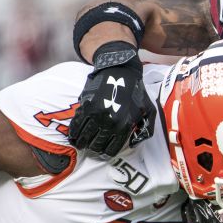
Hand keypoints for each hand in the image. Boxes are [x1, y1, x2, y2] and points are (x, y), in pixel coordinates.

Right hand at [67, 41, 155, 156]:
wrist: (120, 70)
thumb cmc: (135, 91)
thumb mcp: (149, 110)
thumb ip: (146, 129)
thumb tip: (135, 143)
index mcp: (125, 125)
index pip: (112, 148)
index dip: (106, 152)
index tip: (102, 150)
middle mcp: (111, 122)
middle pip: (97, 144)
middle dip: (93, 148)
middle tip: (91, 147)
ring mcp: (97, 114)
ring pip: (85, 137)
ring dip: (81, 143)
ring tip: (80, 144)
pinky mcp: (86, 106)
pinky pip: (77, 124)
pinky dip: (73, 132)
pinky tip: (73, 135)